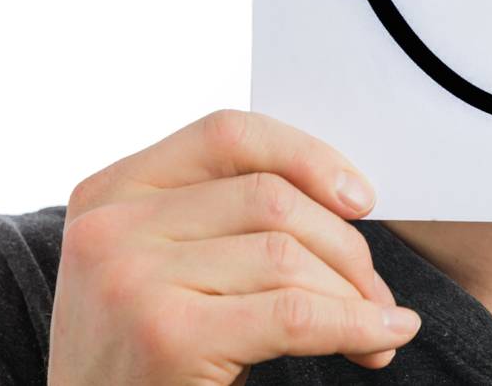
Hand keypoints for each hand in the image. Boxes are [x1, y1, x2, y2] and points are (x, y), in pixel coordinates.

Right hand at [48, 109, 421, 384]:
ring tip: (376, 326)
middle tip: (377, 294)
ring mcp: (132, 278)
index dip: (307, 156)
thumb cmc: (147, 356)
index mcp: (112, 192)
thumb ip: (227, 218)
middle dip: (345, 247)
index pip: (228, 134)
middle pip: (271, 198)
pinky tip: (380, 337)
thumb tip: (350, 200)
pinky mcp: (166, 334)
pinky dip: (353, 324)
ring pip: (287, 255)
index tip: (360, 199)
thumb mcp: (168, 267)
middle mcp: (111, 227)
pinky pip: (294, 313)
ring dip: (352, 295)